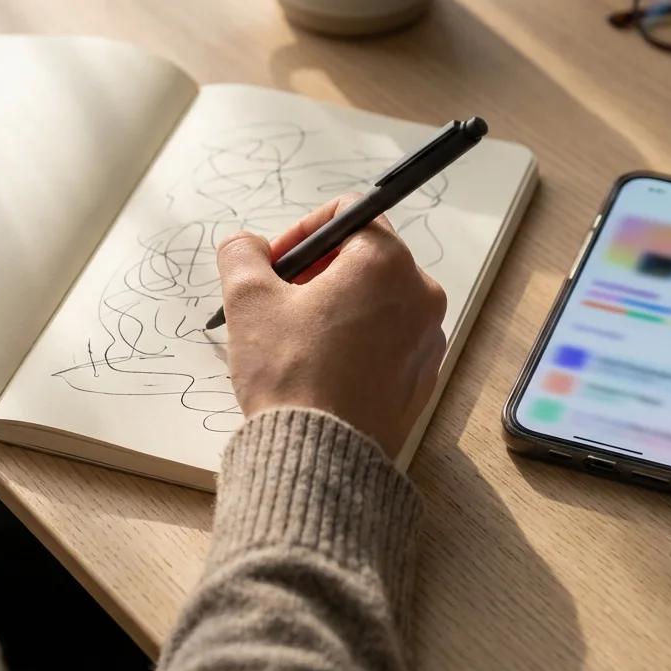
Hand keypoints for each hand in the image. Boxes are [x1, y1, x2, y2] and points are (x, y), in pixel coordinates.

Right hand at [216, 194, 447, 457]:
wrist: (320, 457)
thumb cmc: (290, 376)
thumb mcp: (248, 301)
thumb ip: (243, 254)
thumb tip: (247, 246)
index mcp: (386, 263)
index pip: (348, 213)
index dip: (302, 231)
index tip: (277, 264)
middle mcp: (420, 295)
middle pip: (364, 258)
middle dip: (318, 272)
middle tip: (282, 303)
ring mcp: (427, 339)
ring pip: (376, 301)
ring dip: (336, 308)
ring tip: (297, 340)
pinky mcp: (423, 378)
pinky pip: (388, 341)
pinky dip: (356, 342)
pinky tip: (322, 369)